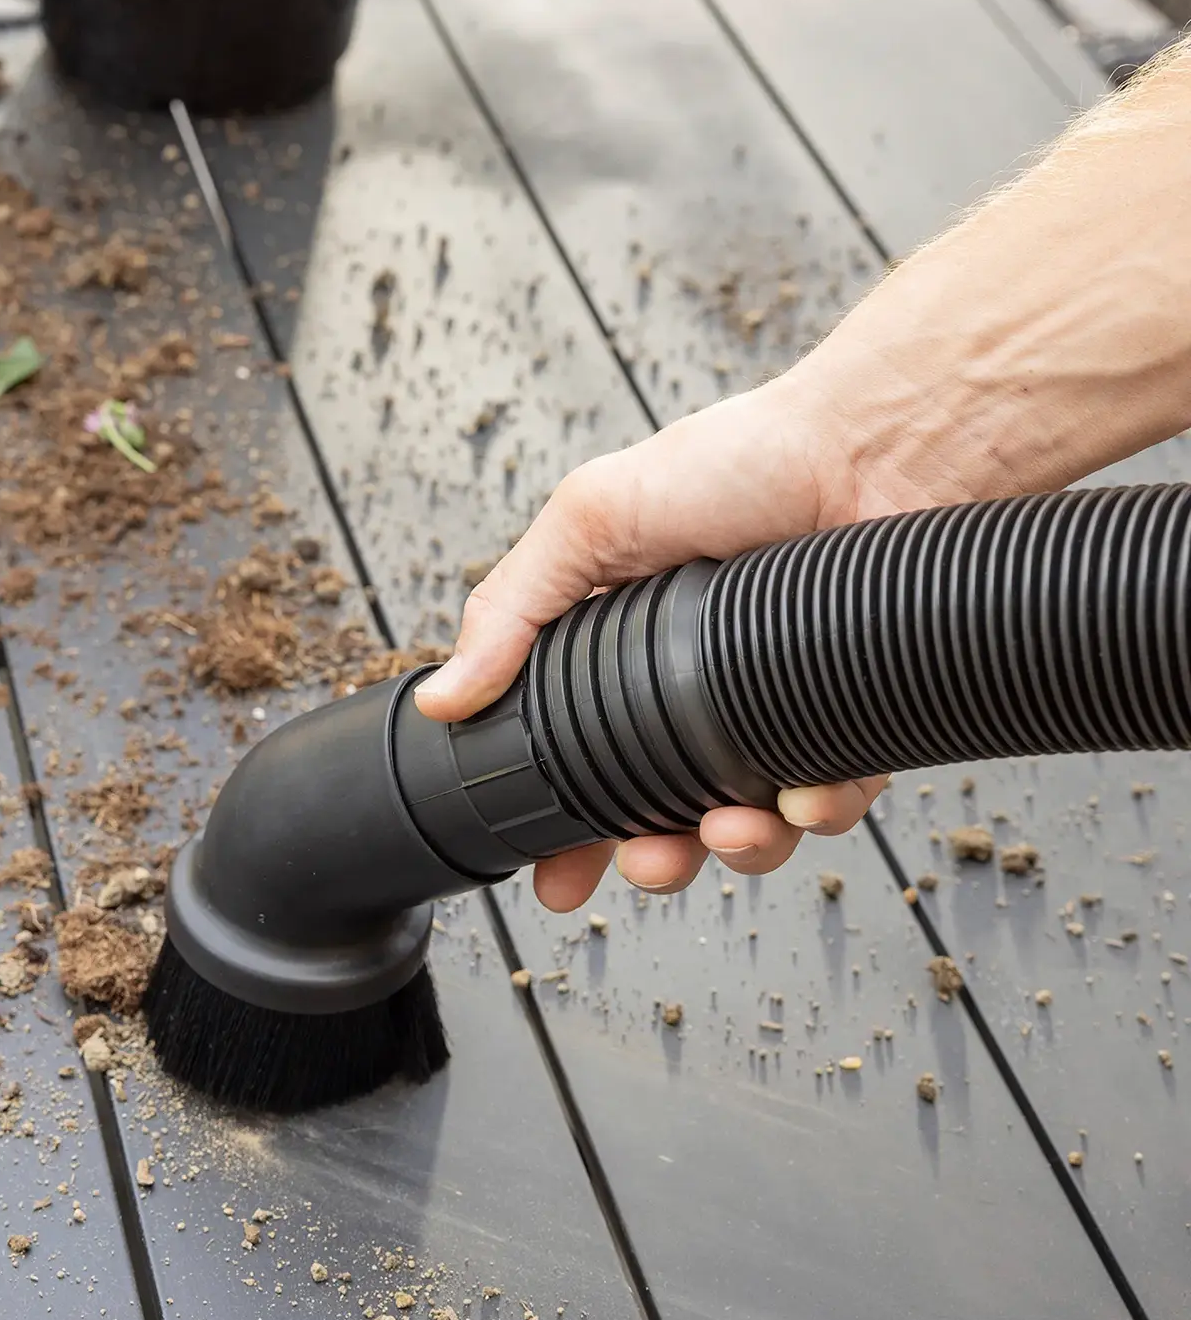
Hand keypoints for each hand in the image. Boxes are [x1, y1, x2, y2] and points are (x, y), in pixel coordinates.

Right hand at [413, 379, 917, 910]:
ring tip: (727, 834)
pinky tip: (802, 796)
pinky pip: (830, 800)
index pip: (579, 759)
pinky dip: (814, 813)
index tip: (553, 872)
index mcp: (623, 650)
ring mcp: (775, 709)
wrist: (877, 447)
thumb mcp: (591, 519)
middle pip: (662, 811)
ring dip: (733, 849)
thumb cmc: (742, 460)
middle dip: (653, 857)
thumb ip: (512, 609)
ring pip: (747, 824)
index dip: (562, 824)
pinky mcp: (851, 722)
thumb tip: (441, 697)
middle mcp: (698, 690)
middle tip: (649, 861)